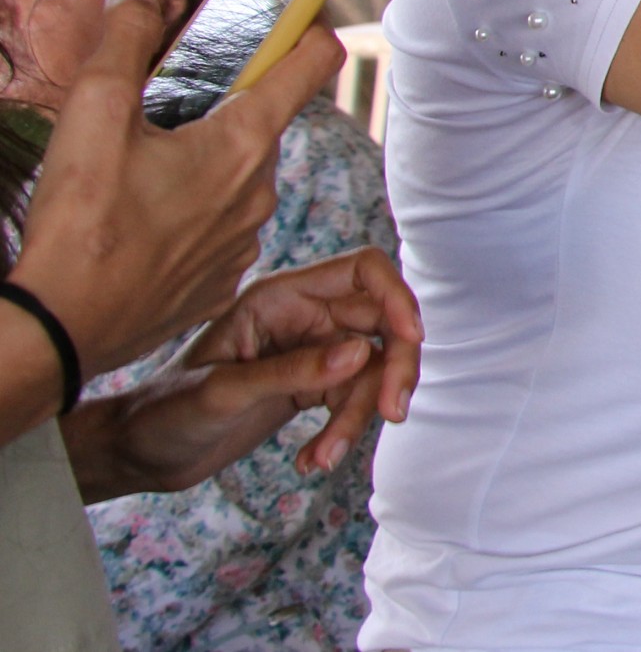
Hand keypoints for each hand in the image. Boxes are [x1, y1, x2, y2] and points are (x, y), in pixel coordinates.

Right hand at [9, 0, 345, 378]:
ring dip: (205, 167)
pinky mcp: (221, 281)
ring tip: (141, 178)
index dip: (308, 32)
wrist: (62, 328)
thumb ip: (123, 40)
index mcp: (240, 143)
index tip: (302, 17)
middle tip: (168, 112)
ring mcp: (244, 241)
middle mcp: (257, 192)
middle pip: (262, 126)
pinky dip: (193, 217)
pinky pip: (221, 231)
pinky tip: (145, 224)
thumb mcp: (93, 110)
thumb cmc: (81, 222)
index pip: (308, 66)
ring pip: (239, 180)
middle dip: (226, 109)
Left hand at [63, 247, 421, 500]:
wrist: (139, 454)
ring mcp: (312, 353)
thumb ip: (293, 372)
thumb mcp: (225, 393)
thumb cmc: (165, 413)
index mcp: (281, 298)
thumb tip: (363, 353)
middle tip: (390, 413)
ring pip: (372, 371)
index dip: (396, 298)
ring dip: (360, 415)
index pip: (363, 273)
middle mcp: (304, 318)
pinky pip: (352, 401)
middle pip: (381, 326)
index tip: (410, 339)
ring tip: (325, 456)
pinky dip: (343, 432)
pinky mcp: (313, 388)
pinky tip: (312, 459)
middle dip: (391, 370)